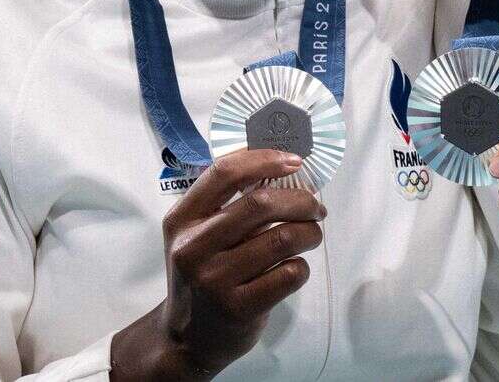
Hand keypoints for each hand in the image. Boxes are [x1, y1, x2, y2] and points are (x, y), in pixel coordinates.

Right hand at [110, 150, 324, 380]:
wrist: (187, 339)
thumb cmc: (204, 274)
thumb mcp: (197, 235)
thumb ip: (228, 204)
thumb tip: (284, 168)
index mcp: (182, 220)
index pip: (224, 173)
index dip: (264, 159)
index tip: (294, 161)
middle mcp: (193, 247)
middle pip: (261, 204)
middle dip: (301, 200)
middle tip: (315, 207)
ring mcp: (215, 280)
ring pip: (283, 239)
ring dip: (310, 232)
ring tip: (312, 235)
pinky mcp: (238, 308)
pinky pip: (289, 274)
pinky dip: (301, 267)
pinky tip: (294, 268)